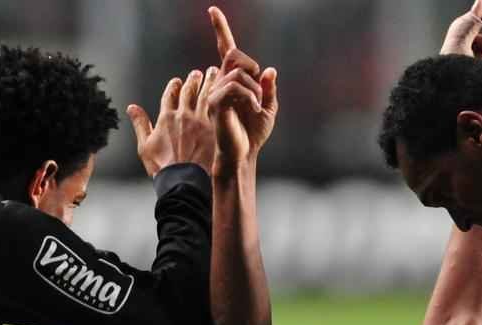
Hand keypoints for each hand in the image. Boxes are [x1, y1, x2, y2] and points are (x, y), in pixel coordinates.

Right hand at [127, 66, 218, 177]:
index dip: (174, 86)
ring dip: (210, 81)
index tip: (178, 81)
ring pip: (205, 93)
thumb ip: (140, 124)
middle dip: (193, 80)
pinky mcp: (214, 126)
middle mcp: (183, 114)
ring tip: (214, 72)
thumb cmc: (164, 168)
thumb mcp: (145, 147)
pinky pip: (218, 104)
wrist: (184, 179)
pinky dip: (222, 94)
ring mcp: (200, 120)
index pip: (169, 95)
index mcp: (166, 118)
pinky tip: (226, 89)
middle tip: (198, 73)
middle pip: (188, 91)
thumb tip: (131, 107)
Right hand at [206, 6, 278, 170]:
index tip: (212, 10)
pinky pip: (236, 86)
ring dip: (255, 89)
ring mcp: (215, 92)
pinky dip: (251, 97)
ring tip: (256, 107)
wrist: (243, 154)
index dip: (221, 29)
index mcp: (232, 81)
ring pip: (239, 72)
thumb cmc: (253, 134)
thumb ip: (268, 88)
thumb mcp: (269, 108)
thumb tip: (268, 70)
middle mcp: (220, 83)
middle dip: (253, 70)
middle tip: (259, 95)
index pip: (226, 50)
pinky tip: (254, 110)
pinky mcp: (215, 102)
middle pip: (235, 55)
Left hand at [440, 0, 481, 65]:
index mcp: (452, 50)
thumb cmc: (454, 59)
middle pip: (477, 41)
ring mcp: (475, 71)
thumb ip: (472, 18)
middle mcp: (463, 61)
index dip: (478, 20)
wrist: (458, 87)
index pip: (466, 33)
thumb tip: (480, 2)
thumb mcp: (462, 31)